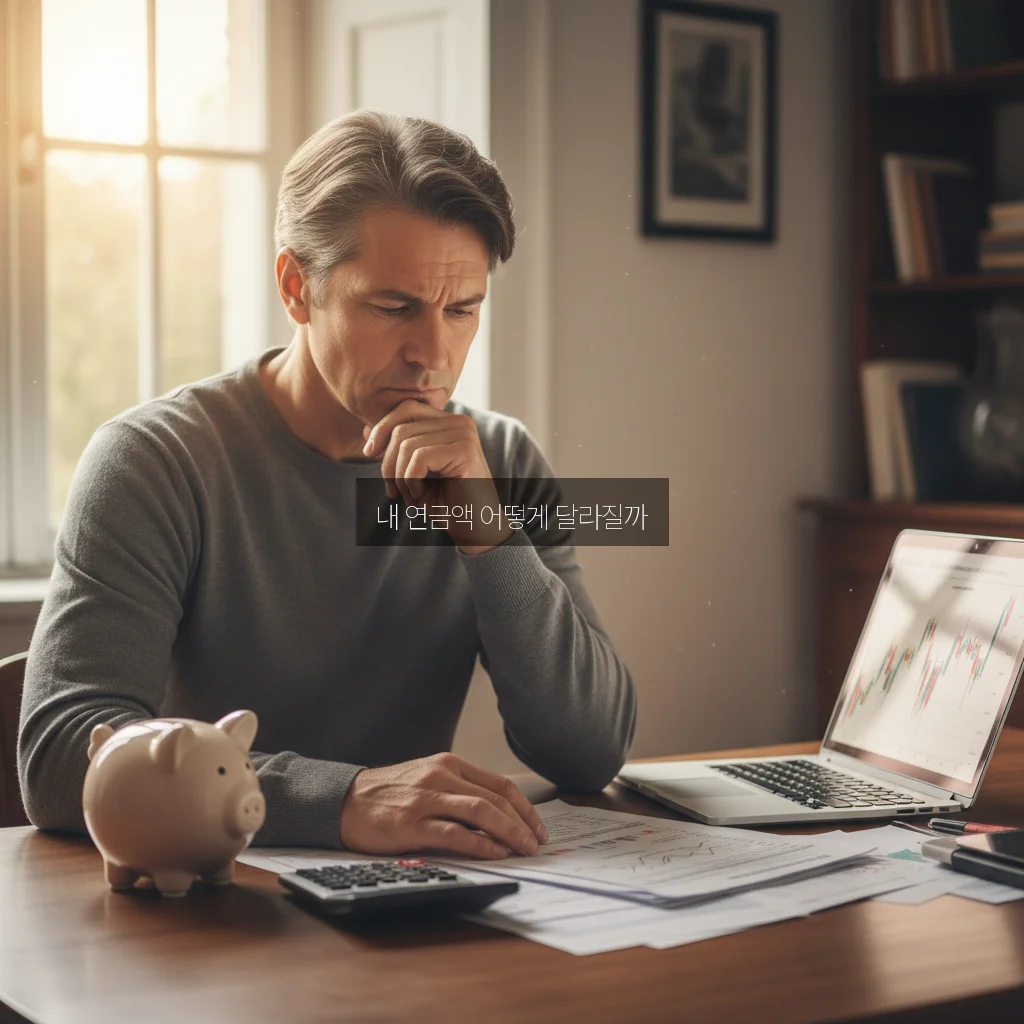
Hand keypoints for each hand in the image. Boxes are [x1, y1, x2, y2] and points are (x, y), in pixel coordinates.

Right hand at [339, 752, 549, 858]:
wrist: (344, 800)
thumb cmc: (389, 794)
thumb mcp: (428, 779)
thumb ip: (460, 790)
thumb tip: (499, 815)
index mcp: (449, 764)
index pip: (500, 784)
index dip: (525, 808)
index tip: (538, 827)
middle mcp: (441, 776)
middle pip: (496, 798)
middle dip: (523, 823)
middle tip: (537, 844)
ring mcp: (426, 799)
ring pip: (481, 812)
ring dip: (510, 832)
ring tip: (524, 850)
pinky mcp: (412, 824)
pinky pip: (454, 833)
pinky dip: (480, 844)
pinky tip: (494, 853)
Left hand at [362, 400, 511, 553]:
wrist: (475, 528)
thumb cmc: (446, 502)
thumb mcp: (414, 471)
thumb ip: (395, 448)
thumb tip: (366, 429)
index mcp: (449, 422)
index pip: (406, 408)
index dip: (382, 428)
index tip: (369, 454)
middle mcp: (460, 422)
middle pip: (402, 427)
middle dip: (388, 462)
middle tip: (393, 491)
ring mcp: (464, 434)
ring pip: (407, 445)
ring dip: (400, 478)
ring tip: (411, 497)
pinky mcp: (465, 451)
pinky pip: (419, 459)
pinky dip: (411, 482)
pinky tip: (421, 498)